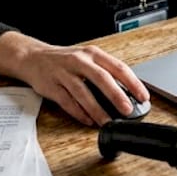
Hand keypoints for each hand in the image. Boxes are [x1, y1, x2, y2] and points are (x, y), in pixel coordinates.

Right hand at [0, 32, 148, 125]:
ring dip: (97, 110)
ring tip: (107, 121)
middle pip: (101, 78)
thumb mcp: (86, 59)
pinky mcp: (51, 86)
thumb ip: (104, 73)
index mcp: (92, 54)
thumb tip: (127, 94)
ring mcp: (64, 73)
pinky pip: (67, 102)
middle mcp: (79, 61)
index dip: (132, 82)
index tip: (143, 96)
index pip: (117, 67)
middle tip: (127, 110)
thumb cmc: (64, 61)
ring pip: (83, 93)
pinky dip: (79, 113)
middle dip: (116, 95)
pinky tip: (88, 120)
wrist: (33, 57)